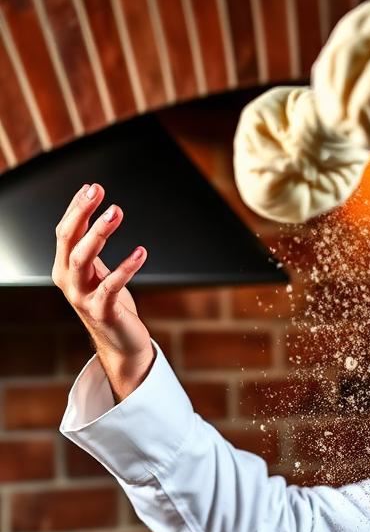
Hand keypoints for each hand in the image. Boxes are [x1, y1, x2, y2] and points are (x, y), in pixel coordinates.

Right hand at [52, 182, 153, 400]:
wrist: (122, 343)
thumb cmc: (112, 304)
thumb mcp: (98, 273)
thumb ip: (91, 248)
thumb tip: (95, 213)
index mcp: (65, 269)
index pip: (65, 231)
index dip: (76, 208)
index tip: (93, 187)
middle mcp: (69, 281)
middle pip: (69, 240)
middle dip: (82, 213)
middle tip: (98, 191)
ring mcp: (83, 297)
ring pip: (83, 258)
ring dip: (99, 233)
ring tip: (116, 212)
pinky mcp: (103, 311)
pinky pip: (112, 285)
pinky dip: (127, 266)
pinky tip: (141, 252)